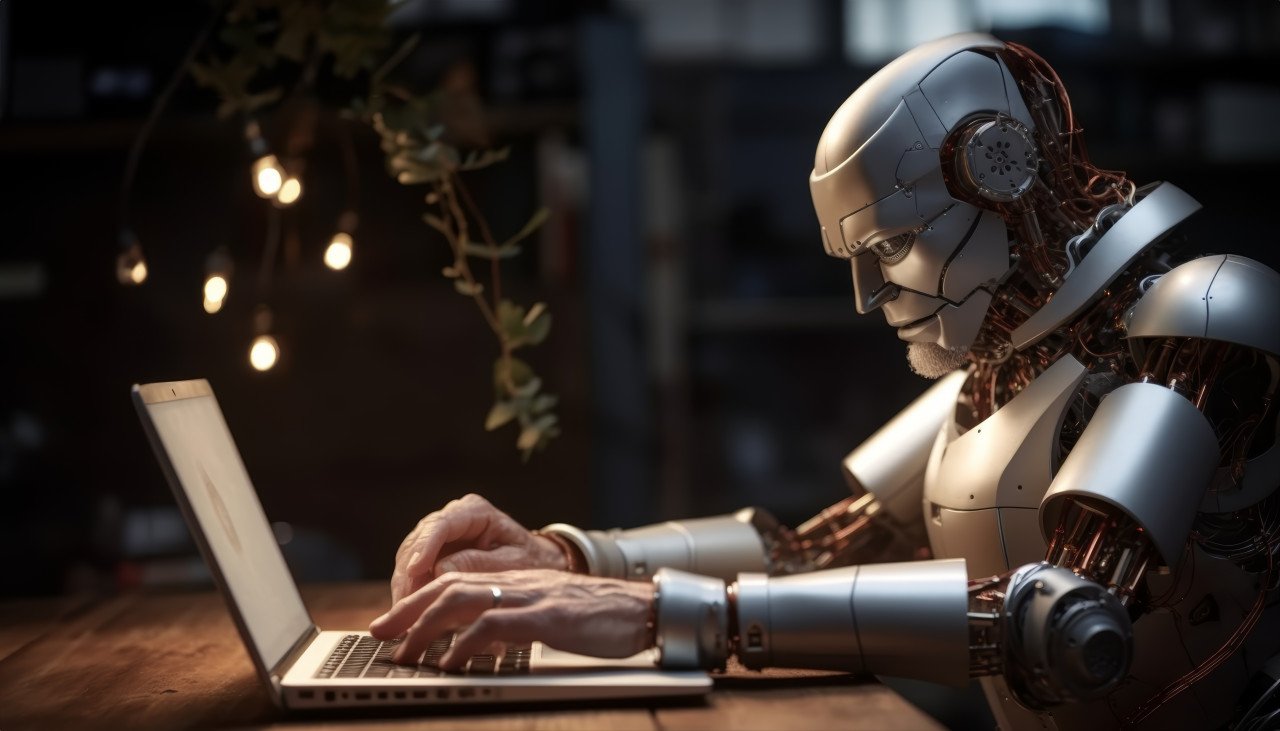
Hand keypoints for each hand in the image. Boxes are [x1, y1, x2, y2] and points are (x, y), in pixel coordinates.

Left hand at [370, 569, 653, 670]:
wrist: (646, 609)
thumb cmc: (603, 618)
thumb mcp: (550, 617)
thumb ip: (515, 624)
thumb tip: (478, 647)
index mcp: (516, 582)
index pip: (456, 581)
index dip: (418, 600)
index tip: (390, 623)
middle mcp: (517, 583)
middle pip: (448, 586)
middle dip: (408, 611)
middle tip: (380, 636)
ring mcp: (531, 597)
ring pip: (462, 600)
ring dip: (426, 627)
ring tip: (405, 654)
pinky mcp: (546, 617)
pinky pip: (494, 626)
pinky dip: (465, 645)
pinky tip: (451, 664)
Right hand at [391, 494, 569, 602]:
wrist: (535, 566)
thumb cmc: (529, 561)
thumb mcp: (513, 563)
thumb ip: (480, 564)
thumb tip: (440, 570)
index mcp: (474, 511)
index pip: (441, 524)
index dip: (425, 546)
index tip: (416, 569)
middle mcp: (451, 519)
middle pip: (417, 541)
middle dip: (408, 573)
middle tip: (405, 603)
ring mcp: (438, 537)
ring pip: (409, 558)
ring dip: (405, 587)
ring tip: (405, 614)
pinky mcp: (431, 557)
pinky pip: (413, 574)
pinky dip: (410, 593)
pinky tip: (410, 615)